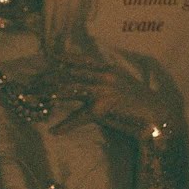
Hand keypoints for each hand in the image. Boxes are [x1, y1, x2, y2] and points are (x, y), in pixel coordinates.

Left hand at [41, 55, 183, 142]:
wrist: (157, 115)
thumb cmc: (140, 101)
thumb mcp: (123, 82)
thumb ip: (106, 78)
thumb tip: (90, 77)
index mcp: (107, 70)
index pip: (80, 61)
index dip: (63, 59)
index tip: (48, 57)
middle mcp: (103, 77)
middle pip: (69, 74)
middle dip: (48, 78)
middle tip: (32, 83)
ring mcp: (102, 92)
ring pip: (69, 89)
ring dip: (49, 93)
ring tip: (34, 97)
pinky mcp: (102, 110)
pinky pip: (79, 117)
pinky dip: (66, 125)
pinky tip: (55, 130)